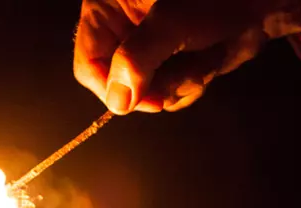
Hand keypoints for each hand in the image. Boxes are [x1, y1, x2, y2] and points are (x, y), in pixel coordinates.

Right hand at [73, 0, 300, 112]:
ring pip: (149, 92)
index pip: (89, 64)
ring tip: (206, 55)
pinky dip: (194, 80)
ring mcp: (150, 49)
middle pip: (120, 84)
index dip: (112, 88)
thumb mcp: (171, 22)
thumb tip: (116, 104)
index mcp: (107, 10)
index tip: (147, 100)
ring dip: (182, 82)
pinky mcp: (173, 60)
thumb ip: (136, 60)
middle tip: (188, 70)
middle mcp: (124, 31)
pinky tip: (212, 57)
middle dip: (158, 84)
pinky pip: (171, 89)